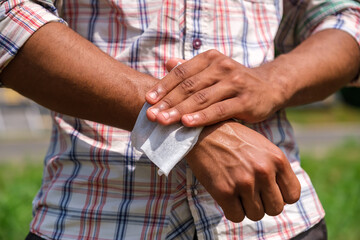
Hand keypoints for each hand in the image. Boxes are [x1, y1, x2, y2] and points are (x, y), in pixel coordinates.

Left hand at [145, 50, 285, 126]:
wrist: (269, 86)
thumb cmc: (234, 81)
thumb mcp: (214, 70)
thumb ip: (191, 68)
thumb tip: (167, 62)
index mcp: (210, 58)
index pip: (181, 72)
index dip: (163, 86)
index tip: (148, 100)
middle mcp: (222, 67)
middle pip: (188, 86)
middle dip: (167, 102)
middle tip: (150, 115)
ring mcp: (235, 83)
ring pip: (201, 98)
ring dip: (179, 111)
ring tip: (162, 121)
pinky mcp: (245, 100)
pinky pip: (220, 110)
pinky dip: (202, 117)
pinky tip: (187, 124)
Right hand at [186, 121, 300, 221]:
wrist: (203, 132)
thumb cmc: (233, 139)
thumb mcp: (262, 146)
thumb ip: (275, 168)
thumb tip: (282, 194)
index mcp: (277, 159)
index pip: (292, 195)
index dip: (281, 197)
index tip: (268, 192)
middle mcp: (264, 171)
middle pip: (275, 209)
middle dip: (264, 204)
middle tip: (251, 194)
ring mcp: (244, 182)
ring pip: (256, 215)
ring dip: (247, 208)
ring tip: (237, 192)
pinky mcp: (224, 191)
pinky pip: (237, 217)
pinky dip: (232, 211)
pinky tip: (227, 196)